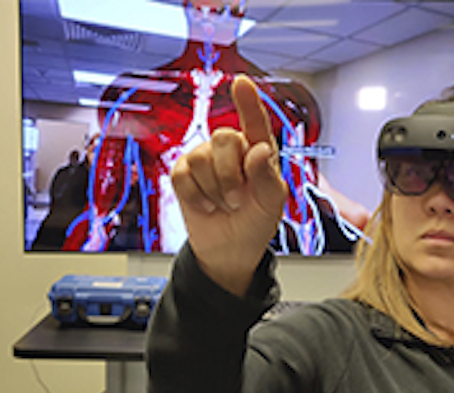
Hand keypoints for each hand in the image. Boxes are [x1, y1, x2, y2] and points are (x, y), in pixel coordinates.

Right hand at [171, 75, 286, 295]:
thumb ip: (266, 176)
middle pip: (223, 138)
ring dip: (214, 190)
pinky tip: (206, 206)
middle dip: (229, 174)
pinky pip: (182, 175)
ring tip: (225, 205)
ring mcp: (205, 158)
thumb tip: (259, 149)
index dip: (247, 102)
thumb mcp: (271, 202)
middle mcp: (232, 148)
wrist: (231, 249)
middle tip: (238, 200)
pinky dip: (195, 196)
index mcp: (259, 150)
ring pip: (200, 157)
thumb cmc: (257, 221)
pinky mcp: (183, 173)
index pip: (255, 121)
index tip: (241, 83)